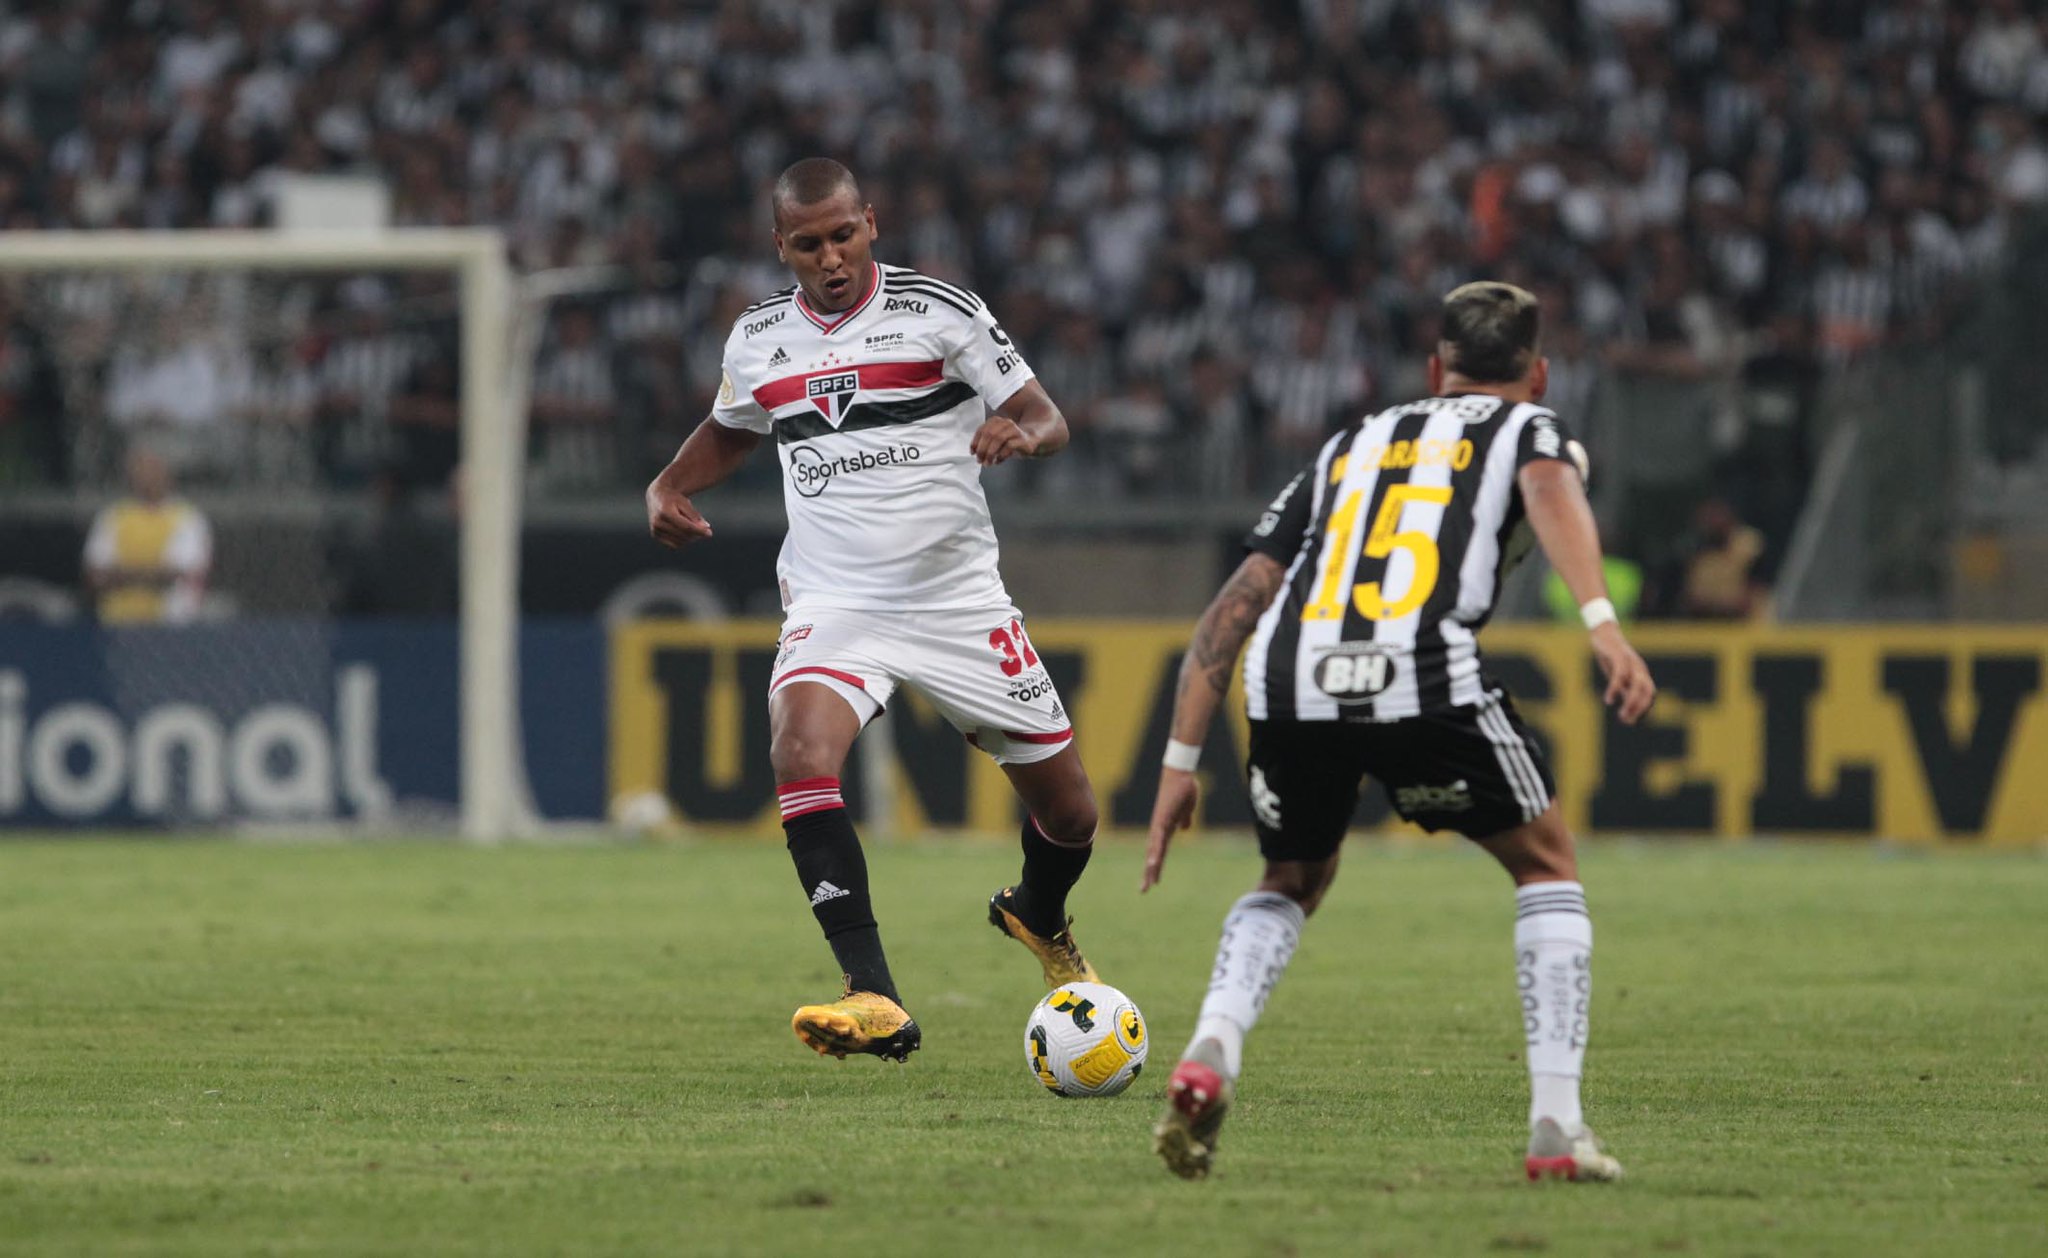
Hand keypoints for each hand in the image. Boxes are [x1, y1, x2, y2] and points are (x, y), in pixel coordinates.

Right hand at [646, 480, 712, 547]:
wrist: (657, 497)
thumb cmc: (673, 498)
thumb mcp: (685, 503)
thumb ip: (694, 516)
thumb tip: (706, 527)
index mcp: (665, 512)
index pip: (685, 526)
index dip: (699, 531)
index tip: (710, 533)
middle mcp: (658, 522)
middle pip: (683, 534)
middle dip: (696, 534)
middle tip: (705, 529)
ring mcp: (655, 530)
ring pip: (680, 541)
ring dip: (690, 538)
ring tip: (693, 527)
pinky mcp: (655, 535)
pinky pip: (674, 544)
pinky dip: (683, 541)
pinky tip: (686, 533)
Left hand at [970, 417, 1036, 465]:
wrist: (1032, 438)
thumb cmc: (1011, 440)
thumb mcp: (997, 439)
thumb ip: (986, 442)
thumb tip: (975, 452)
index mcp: (996, 421)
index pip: (982, 430)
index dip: (975, 442)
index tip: (972, 452)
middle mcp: (1005, 423)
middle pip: (989, 434)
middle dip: (982, 449)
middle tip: (979, 460)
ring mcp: (1015, 430)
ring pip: (998, 438)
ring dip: (990, 453)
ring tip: (988, 462)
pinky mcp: (1022, 439)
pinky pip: (1009, 445)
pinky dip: (1001, 455)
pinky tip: (998, 461)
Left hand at [1141, 768, 1200, 891]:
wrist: (1180, 774)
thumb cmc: (1183, 790)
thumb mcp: (1186, 809)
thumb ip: (1184, 819)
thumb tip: (1184, 827)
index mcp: (1165, 829)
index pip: (1159, 852)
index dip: (1155, 866)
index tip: (1152, 881)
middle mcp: (1159, 829)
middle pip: (1153, 855)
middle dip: (1149, 873)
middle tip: (1143, 890)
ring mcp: (1160, 825)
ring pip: (1154, 850)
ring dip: (1151, 867)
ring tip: (1148, 882)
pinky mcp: (1163, 819)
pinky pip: (1159, 839)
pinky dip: (1156, 851)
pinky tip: (1152, 861)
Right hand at [1590, 622, 1655, 723]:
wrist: (1603, 632)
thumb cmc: (1610, 655)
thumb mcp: (1618, 675)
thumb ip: (1625, 690)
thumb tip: (1628, 709)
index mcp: (1641, 673)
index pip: (1649, 694)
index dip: (1643, 709)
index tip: (1630, 721)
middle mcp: (1639, 668)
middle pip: (1648, 691)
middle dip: (1640, 708)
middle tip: (1626, 721)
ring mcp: (1630, 662)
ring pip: (1637, 685)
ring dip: (1631, 703)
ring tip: (1621, 715)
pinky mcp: (1618, 656)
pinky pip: (1620, 675)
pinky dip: (1615, 689)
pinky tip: (1608, 700)